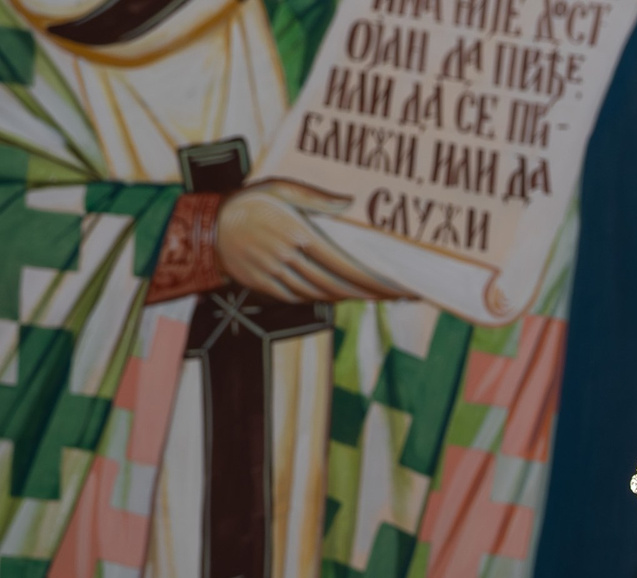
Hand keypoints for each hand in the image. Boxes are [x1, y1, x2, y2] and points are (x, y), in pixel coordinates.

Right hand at [216, 182, 399, 300]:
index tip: (398, 285)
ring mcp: (273, 274)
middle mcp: (286, 256)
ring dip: (351, 296)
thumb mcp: (281, 188)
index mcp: (295, 232)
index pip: (344, 264)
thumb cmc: (249, 201)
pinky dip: (324, 297)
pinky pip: (300, 297)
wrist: (205, 225)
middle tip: (398, 292)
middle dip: (371, 291)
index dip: (374, 279)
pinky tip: (342, 293)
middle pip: (338, 283)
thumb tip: (350, 203)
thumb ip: (317, 198)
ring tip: (376, 293)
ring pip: (321, 293)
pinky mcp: (263, 285)